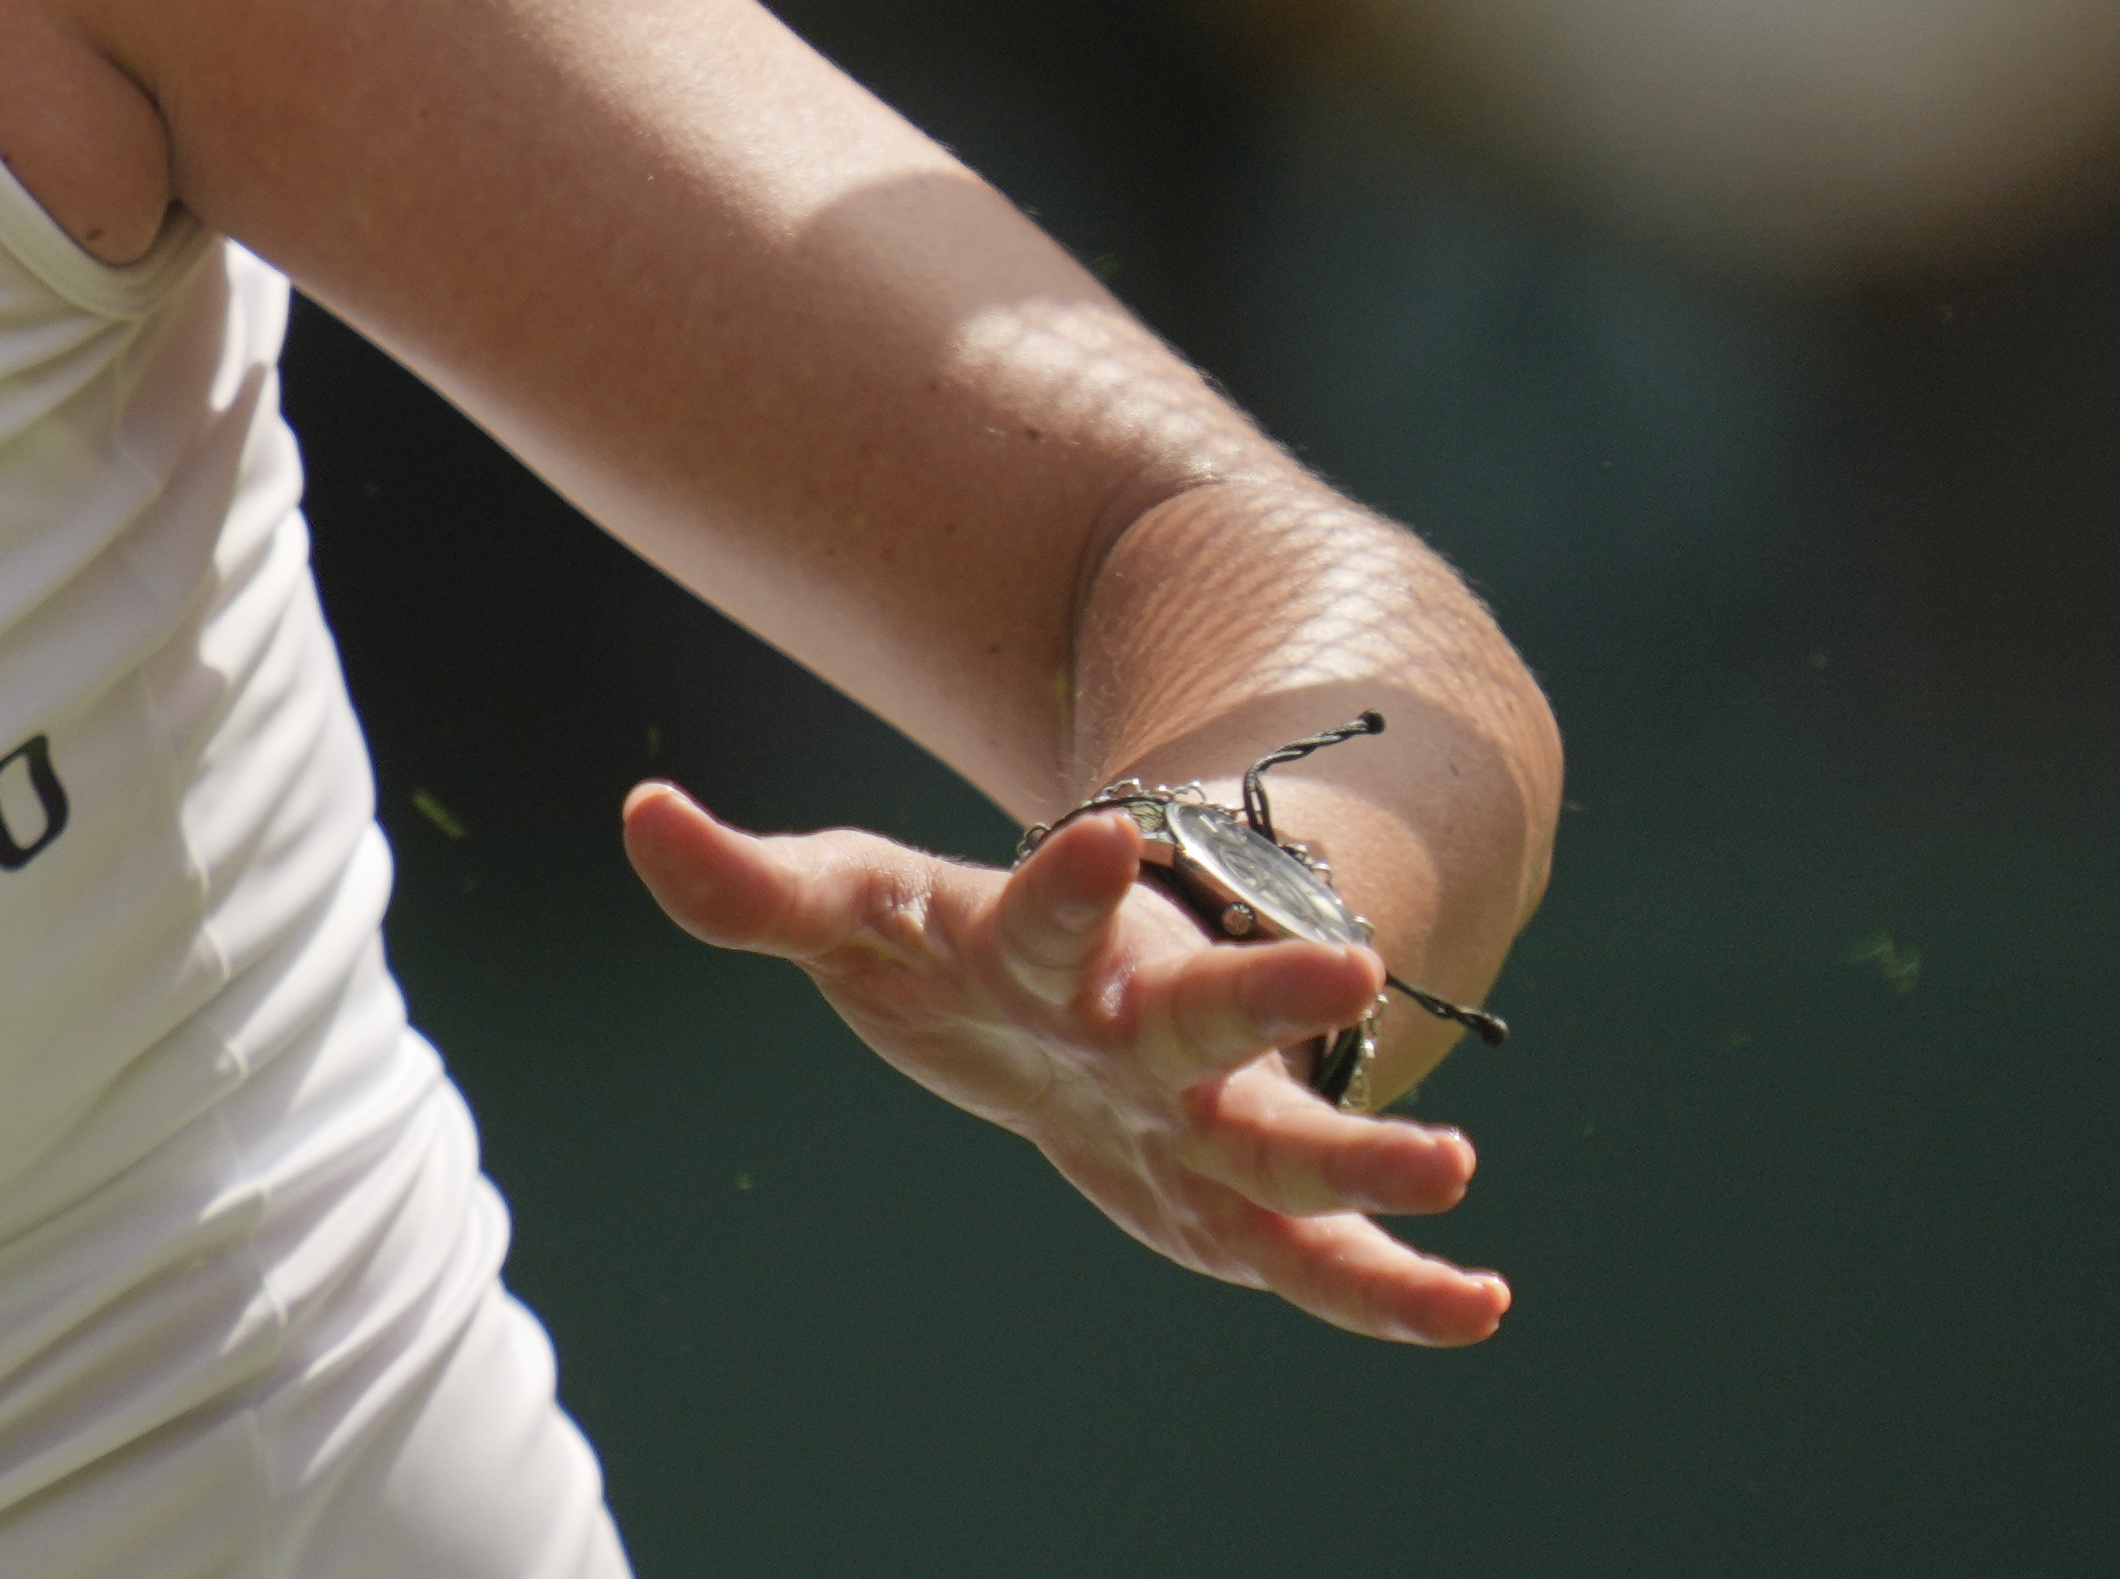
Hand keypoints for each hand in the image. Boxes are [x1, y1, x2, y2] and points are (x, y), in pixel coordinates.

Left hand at [621, 781, 1511, 1346]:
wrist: (1092, 965)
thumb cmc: (955, 939)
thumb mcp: (854, 905)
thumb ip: (749, 884)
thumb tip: (639, 809)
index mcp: (1038, 946)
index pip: (1039, 911)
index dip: (1063, 878)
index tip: (1097, 835)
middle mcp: (1142, 1019)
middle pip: (1206, 1010)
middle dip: (1271, 993)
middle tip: (1353, 965)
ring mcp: (1203, 1107)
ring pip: (1287, 1140)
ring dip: (1364, 1160)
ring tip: (1460, 1177)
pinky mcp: (1234, 1192)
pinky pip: (1318, 1251)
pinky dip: (1394, 1284)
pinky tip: (1480, 1309)